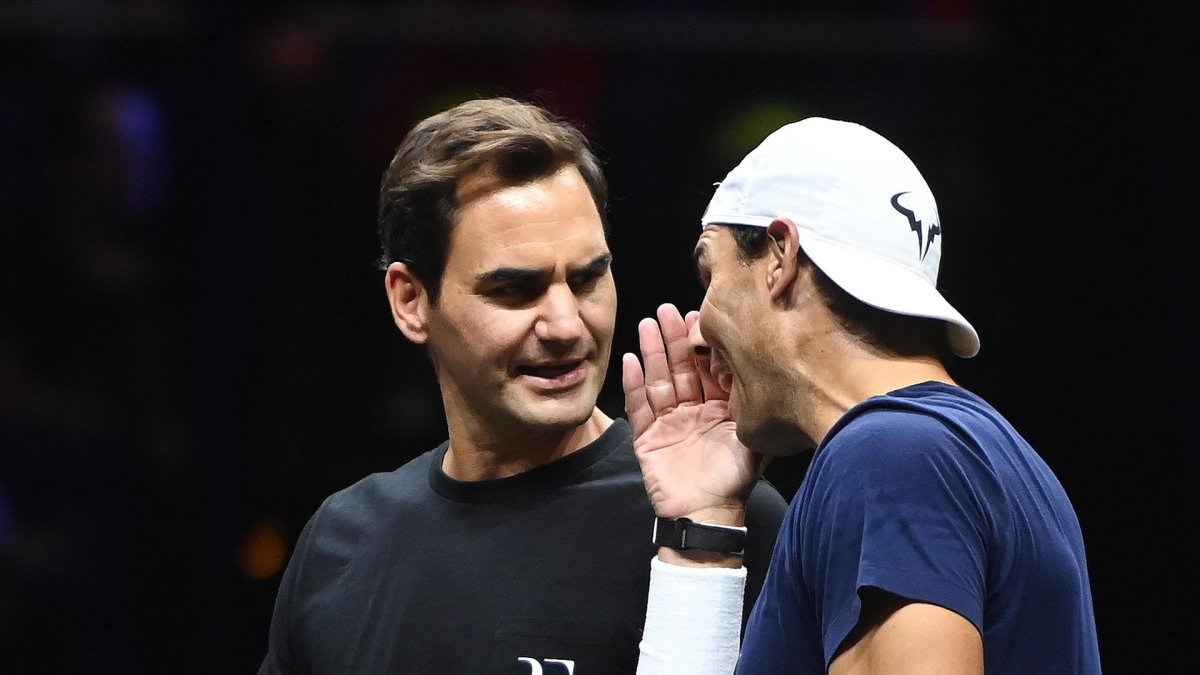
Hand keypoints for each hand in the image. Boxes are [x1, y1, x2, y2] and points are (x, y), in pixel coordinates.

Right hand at [622, 303, 760, 523]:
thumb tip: (759, 368)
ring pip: (658, 380)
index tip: (697, 318)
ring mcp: (668, 422)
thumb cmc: (733, 481)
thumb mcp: (751, 439)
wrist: (706, 514)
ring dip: (652, 352)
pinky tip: (629, 360)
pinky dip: (633, 383)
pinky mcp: (647, 437)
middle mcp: (692, 411)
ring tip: (647, 324)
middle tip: (667, 310)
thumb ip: (750, 406)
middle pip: (681, 368)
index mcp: (719, 410)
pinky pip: (638, 406)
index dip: (702, 345)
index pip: (709, 369)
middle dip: (674, 339)